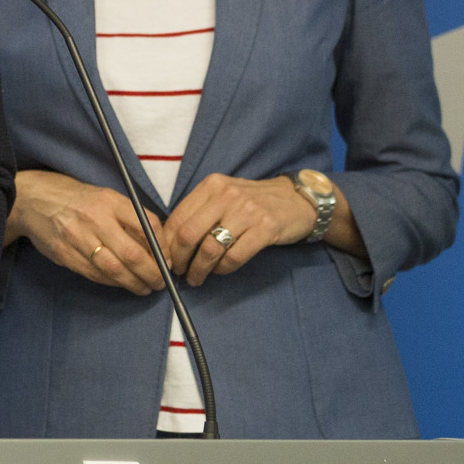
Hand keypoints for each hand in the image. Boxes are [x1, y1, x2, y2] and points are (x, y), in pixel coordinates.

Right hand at [5, 169, 164, 294]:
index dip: (162, 248)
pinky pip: (95, 274)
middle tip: (160, 282)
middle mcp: (95, 219)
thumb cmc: (77, 199)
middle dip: (152, 273)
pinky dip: (113, 282)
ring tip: (144, 288)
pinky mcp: (65, 254)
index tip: (168, 260)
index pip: (147, 226)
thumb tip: (157, 247)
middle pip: (133, 254)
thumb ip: (129, 218)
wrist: (33, 199)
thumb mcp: (106, 198)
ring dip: (134, 283)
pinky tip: (122, 283)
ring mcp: (78, 238)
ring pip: (114, 269)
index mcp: (110, 201)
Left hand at [163, 173, 312, 283]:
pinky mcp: (266, 228)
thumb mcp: (224, 196)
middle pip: (189, 234)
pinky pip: (235, 256)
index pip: (178, 218)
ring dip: (199, 269)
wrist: (296, 200)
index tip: (167, 259)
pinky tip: (220, 271)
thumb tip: (171, 242)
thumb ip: (200, 212)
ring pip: (211, 248)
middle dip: (180, 259)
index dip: (168, 244)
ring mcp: (247, 211)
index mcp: (211, 186)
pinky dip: (223, 269)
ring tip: (197, 277)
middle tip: (179, 272)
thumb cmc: (253, 202)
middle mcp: (227, 195)